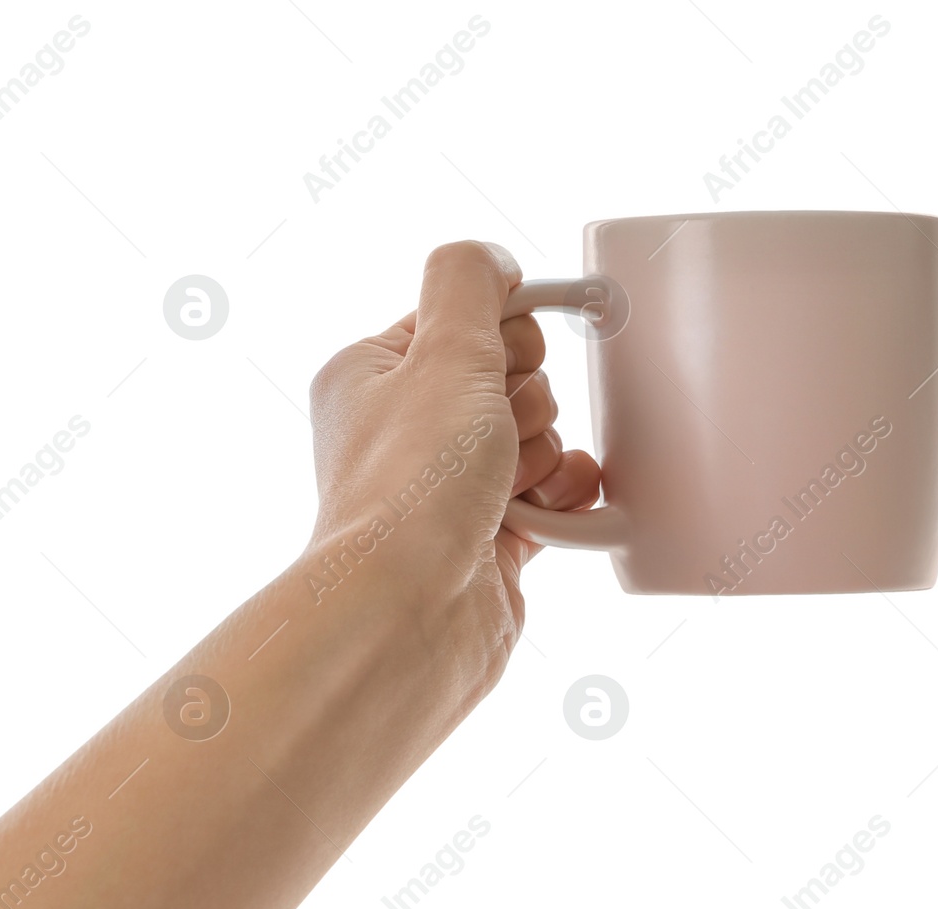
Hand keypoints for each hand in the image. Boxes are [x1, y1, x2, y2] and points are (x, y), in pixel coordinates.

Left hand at [306, 240, 600, 662]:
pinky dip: (566, 497)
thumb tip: (490, 261)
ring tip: (506, 488)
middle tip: (494, 438)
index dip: (497, 334)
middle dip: (523, 401)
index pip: (461, 316)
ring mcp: (446, 486)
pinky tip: (553, 509)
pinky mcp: (489, 536)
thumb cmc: (412, 489)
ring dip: (542, 453)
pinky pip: (554, 490)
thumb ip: (469, 281)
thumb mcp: (443, 351)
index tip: (497, 362)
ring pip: (537, 431)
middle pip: (509, 372)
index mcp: (371, 374)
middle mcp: (403, 428)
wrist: (410, 617)